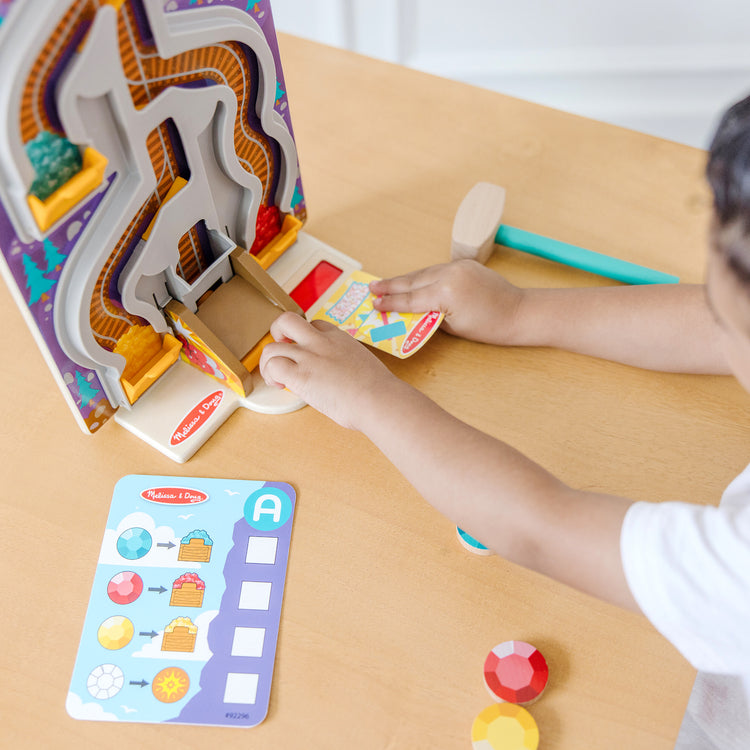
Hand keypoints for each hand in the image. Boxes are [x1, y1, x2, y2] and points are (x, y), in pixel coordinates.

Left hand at [259, 312, 397, 429]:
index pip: (314, 324)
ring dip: (269, 363)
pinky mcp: (300, 375)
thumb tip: (336, 378)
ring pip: (271, 346)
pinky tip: (280, 386)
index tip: (305, 354)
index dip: (304, 338)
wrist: (378, 400)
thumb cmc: (377, 391)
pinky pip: (272, 365)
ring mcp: (309, 356)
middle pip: (287, 320)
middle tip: (283, 351)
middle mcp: (321, 342)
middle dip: (278, 333)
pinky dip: (270, 376)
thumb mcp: (363, 365)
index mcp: (339, 338)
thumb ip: (345, 364)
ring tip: (277, 378)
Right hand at [370, 259, 524, 344]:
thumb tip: (413, 310)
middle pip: (412, 281)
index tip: (374, 303)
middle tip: (371, 288)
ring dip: (404, 280)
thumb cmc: (488, 327)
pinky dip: (422, 276)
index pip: (410, 299)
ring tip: (385, 284)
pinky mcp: (464, 264)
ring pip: (423, 272)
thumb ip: (430, 315)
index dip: (390, 303)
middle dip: (391, 285)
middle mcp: (448, 274)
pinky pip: (436, 270)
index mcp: (445, 294)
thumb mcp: (453, 327)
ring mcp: (457, 266)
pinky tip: (411, 280)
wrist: (519, 312)